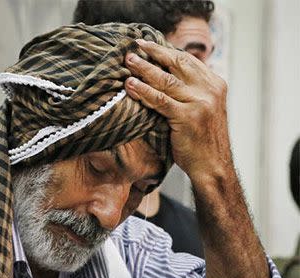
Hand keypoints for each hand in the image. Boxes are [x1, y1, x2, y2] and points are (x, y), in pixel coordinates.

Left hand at [124, 39, 231, 182]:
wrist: (212, 166)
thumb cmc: (202, 141)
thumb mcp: (202, 110)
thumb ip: (190, 92)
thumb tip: (164, 77)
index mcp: (215, 84)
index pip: (188, 60)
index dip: (166, 51)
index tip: (147, 45)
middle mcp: (210, 89)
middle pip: (177, 63)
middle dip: (154, 53)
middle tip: (133, 48)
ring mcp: (200, 102)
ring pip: (167, 80)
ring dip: (144, 69)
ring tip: (128, 62)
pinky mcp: (188, 117)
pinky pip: (161, 100)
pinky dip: (144, 91)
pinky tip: (131, 85)